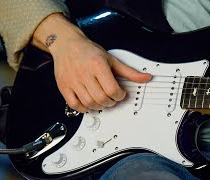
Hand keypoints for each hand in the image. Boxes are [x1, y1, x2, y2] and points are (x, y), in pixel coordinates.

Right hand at [32, 13, 150, 111]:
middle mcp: (84, 73)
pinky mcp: (64, 86)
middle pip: (101, 98)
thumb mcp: (112, 59)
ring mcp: (73, 81)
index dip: (120, 95)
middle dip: (111, 101)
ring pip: (89, 103)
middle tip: (112, 97)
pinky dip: (84, 108)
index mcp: (98, 65)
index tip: (121, 93)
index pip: (112, 89)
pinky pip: (75, 105)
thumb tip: (146, 78)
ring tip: (102, 99)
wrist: (67, 44)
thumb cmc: (89, 51)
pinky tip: (89, 102)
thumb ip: (129, 71)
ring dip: (99, 106)